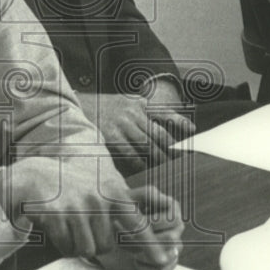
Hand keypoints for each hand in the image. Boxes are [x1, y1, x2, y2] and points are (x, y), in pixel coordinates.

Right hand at [0, 157, 178, 269]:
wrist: (39, 176)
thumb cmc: (77, 186)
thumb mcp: (104, 187)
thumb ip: (123, 208)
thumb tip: (145, 235)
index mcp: (113, 193)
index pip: (137, 224)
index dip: (151, 245)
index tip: (164, 261)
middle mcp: (98, 200)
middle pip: (106, 246)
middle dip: (96, 243)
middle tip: (85, 227)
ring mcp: (76, 208)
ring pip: (86, 250)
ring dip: (78, 245)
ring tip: (72, 226)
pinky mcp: (56, 216)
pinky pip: (66, 248)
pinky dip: (63, 244)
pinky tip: (59, 226)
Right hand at [76, 83, 195, 173]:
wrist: (77, 105)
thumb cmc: (105, 108)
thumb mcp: (127, 102)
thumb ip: (147, 110)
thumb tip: (176, 124)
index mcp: (139, 103)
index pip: (165, 113)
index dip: (180, 122)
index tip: (193, 131)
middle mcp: (133, 112)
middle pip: (159, 133)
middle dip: (172, 147)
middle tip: (181, 159)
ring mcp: (122, 124)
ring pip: (147, 145)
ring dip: (158, 158)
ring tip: (166, 166)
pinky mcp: (111, 136)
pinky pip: (131, 153)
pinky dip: (139, 162)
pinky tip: (145, 168)